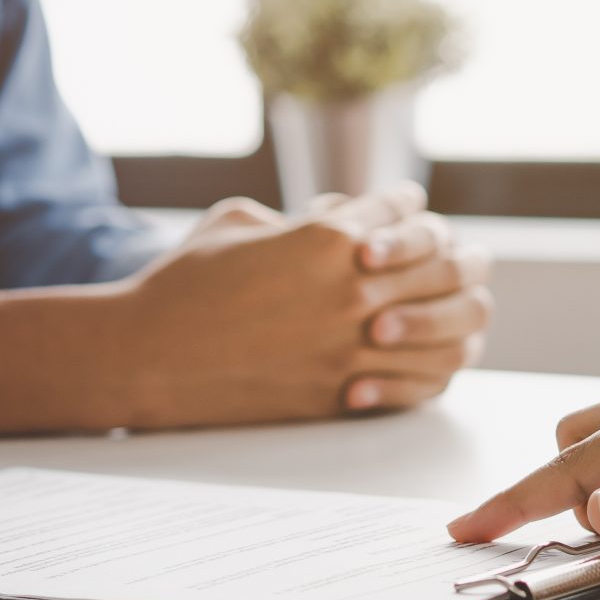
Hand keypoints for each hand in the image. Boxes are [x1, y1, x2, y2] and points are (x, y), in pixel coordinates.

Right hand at [109, 182, 492, 427]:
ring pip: (448, 326)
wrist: (147, 356)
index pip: (403, 208)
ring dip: (453, 310)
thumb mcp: (234, 221)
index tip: (406, 208)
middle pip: (443, 262)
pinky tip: (427, 355)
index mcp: (325, 237)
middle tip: (445, 253)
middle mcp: (350, 289)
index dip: (406, 205)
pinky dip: (433, 365)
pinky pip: (421, 381)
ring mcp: (351, 347)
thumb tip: (325, 217)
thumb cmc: (181, 284)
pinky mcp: (341, 394)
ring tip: (448, 305)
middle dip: (447, 252)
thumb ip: (292, 215)